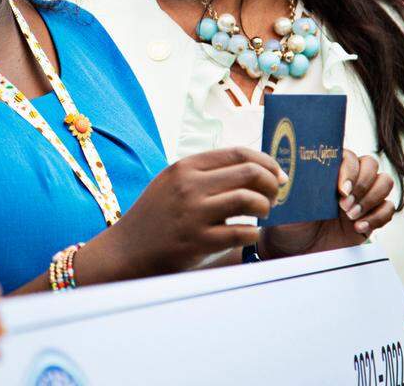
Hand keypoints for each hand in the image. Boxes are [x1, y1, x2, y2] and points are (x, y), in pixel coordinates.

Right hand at [105, 147, 285, 275]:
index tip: (277, 173)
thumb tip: (252, 169)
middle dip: (270, 184)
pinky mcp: (199, 242)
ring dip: (265, 206)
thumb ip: (204, 173)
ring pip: (248, 199)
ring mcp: (194, 214)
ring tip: (262, 214)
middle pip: (249, 172)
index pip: (238, 153)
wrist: (127, 250)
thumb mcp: (172, 183)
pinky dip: (253, 233)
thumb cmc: (156, 216)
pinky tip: (249, 234)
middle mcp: (189, 186)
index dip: (265, 161)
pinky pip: (242, 232)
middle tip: (274, 195)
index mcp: (185, 167)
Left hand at [259, 149, 393, 258]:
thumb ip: (290, 186)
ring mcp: (361, 196)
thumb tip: (287, 174)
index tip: (341, 190)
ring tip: (351, 217)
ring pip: (384, 181)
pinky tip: (358, 227)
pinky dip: (378, 217)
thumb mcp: (285, 203)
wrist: (297, 251)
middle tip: (344, 207)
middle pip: (371, 164)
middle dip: (361, 185)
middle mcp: (347, 179)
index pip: (348, 156)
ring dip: (371, 199)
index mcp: (326, 170)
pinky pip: (389, 207)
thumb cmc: (289, 223)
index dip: (349, 170)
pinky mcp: (372, 215)